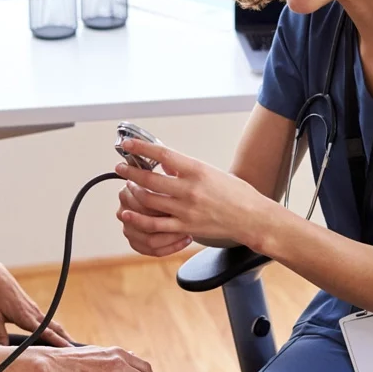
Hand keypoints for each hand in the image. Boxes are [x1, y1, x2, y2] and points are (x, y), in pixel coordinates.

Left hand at [0, 258, 73, 346]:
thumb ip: (1, 334)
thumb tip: (2, 351)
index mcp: (25, 317)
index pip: (45, 332)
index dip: (57, 341)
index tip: (69, 348)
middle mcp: (33, 312)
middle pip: (54, 327)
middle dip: (65, 338)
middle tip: (76, 350)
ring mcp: (34, 309)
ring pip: (51, 323)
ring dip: (61, 333)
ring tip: (69, 344)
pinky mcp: (32, 306)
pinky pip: (45, 319)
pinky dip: (53, 327)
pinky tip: (54, 333)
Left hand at [114, 139, 270, 249]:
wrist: (252, 218)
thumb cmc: (236, 193)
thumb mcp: (211, 172)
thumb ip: (186, 168)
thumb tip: (165, 163)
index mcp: (197, 170)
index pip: (163, 155)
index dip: (142, 148)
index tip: (128, 144)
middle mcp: (189, 189)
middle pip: (150, 179)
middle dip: (130, 172)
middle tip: (120, 168)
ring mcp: (186, 210)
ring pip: (149, 200)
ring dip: (133, 192)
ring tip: (127, 187)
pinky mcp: (185, 227)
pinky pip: (155, 224)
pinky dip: (138, 218)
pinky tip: (128, 213)